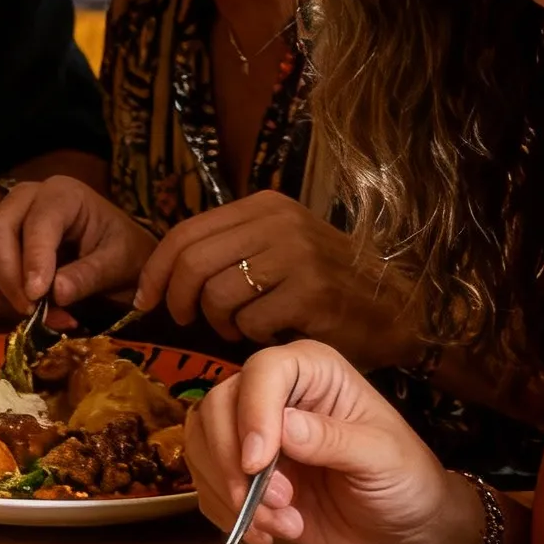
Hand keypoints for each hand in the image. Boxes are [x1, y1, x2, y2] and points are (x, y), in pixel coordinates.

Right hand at [0, 175, 153, 313]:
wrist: (117, 253)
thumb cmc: (122, 252)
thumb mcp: (119, 263)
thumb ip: (89, 276)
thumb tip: (55, 294)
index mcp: (63, 194)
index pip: (37, 223)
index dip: (33, 260)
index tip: (36, 297)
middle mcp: (26, 198)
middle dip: (7, 276)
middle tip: (28, 310)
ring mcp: (6, 218)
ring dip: (0, 290)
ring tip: (34, 315)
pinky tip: (23, 308)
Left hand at [133, 191, 418, 365]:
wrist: (398, 309)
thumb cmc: (327, 285)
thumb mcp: (277, 248)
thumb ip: (228, 249)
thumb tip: (161, 271)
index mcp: (263, 206)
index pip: (185, 233)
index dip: (155, 270)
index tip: (144, 299)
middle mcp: (279, 222)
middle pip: (193, 264)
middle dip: (178, 301)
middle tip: (186, 321)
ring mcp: (298, 255)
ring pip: (217, 296)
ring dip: (219, 323)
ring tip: (240, 327)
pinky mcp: (312, 293)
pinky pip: (250, 323)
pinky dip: (252, 338)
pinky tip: (272, 334)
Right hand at [184, 339, 480, 543]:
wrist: (399, 534)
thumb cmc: (404, 483)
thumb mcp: (382, 458)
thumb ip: (334, 440)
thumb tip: (284, 426)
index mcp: (313, 373)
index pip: (264, 372)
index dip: (253, 413)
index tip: (258, 462)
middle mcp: (274, 395)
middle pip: (217, 406)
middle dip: (234, 462)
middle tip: (279, 502)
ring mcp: (251, 435)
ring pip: (201, 446)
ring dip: (231, 493)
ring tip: (282, 526)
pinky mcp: (238, 475)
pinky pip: (205, 486)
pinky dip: (227, 515)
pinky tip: (266, 536)